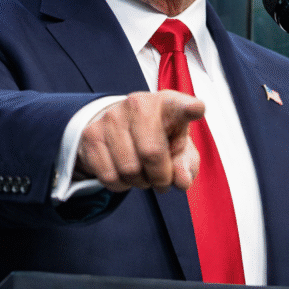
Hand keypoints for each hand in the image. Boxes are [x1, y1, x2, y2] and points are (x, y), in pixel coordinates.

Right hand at [76, 90, 203, 192]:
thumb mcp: (179, 149)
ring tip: (143, 173)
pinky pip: (109, 176)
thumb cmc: (159, 137)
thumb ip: (186, 165)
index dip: (189, 109)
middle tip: (162, 181)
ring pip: (129, 169)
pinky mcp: (91, 134)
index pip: (180, 106)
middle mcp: (139, 104)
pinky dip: (121, 184)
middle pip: (152, 153)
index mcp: (168, 104)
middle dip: (160, 177)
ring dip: (140, 182)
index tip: (197, 109)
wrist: (120, 127)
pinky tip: (125, 172)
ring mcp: (112, 117)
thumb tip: (181, 181)